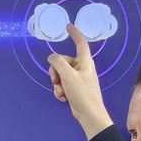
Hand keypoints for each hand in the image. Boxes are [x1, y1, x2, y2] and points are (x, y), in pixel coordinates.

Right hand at [46, 24, 113, 139]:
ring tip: (62, 92)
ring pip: (60, 74)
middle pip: (62, 61)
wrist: (88, 113)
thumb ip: (58, 63)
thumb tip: (51, 57)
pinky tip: (63, 98)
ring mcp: (77, 78)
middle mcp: (81, 67)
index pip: (80, 43)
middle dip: (56, 71)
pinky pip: (62, 84)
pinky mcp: (74, 88)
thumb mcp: (67, 75)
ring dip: (57, 83)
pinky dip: (60, 90)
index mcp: (84, 61)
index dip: (74, 34)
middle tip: (57, 81)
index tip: (68, 26)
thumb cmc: (82, 93)